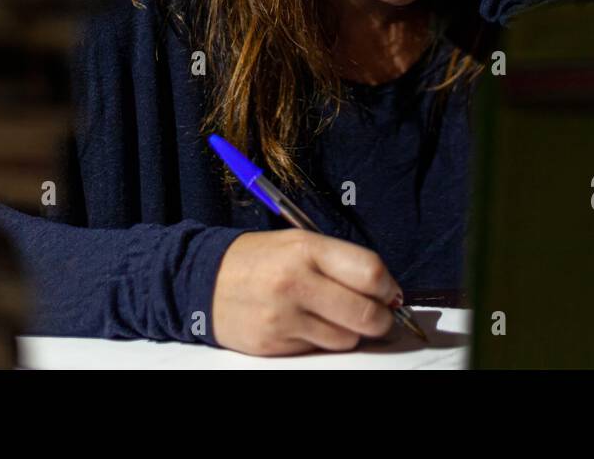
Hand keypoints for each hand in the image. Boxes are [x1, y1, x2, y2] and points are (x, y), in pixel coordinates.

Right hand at [211, 229, 400, 355]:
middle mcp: (295, 282)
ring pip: (347, 338)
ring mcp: (284, 317)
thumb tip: (387, 291)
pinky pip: (319, 350)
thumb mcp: (299, 243)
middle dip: (382, 319)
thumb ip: (342, 263)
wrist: (203, 280)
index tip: (390, 293)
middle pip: (366, 313)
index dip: (389, 287)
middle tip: (380, 315)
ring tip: (332, 315)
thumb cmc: (259, 259)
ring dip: (350, 331)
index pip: (370, 272)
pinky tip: (306, 324)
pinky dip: (322, 340)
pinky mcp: (274, 344)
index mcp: (306, 249)